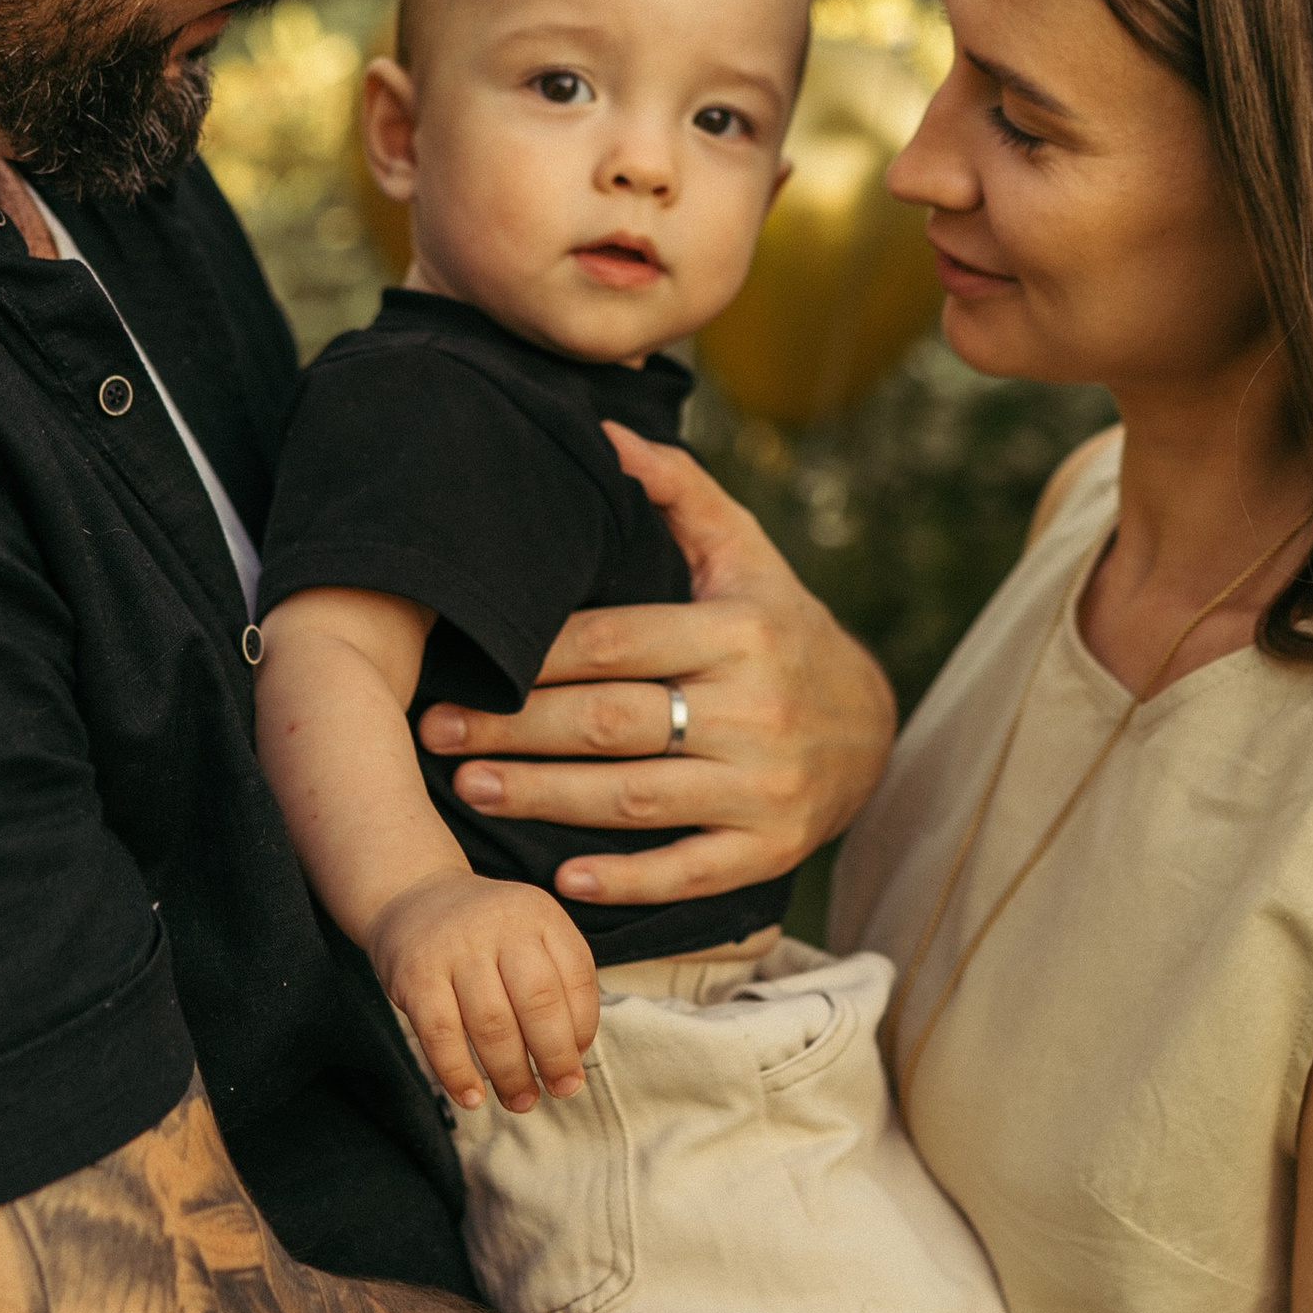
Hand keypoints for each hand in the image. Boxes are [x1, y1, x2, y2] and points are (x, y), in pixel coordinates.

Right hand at [368, 874, 600, 1113]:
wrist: (412, 897)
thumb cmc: (483, 932)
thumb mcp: (529, 932)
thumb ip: (557, 981)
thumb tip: (572, 1056)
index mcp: (539, 913)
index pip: (577, 978)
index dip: (582, 1028)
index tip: (576, 1061)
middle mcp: (500, 925)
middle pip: (538, 1003)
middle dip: (554, 1058)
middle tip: (560, 1090)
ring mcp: (455, 948)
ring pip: (492, 1024)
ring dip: (510, 1074)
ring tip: (520, 1100)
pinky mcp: (415, 974)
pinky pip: (440, 1034)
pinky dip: (458, 1073)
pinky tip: (472, 1097)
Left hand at [417, 433, 894, 912]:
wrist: (874, 726)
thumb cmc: (783, 629)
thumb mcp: (746, 553)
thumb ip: (679, 493)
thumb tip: (608, 432)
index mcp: (740, 633)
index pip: (617, 643)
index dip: (535, 657)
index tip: (466, 661)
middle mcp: (755, 711)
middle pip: (611, 724)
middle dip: (514, 728)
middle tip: (437, 733)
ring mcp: (764, 788)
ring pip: (634, 800)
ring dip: (544, 798)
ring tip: (471, 787)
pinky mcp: (771, 849)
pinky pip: (689, 871)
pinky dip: (626, 880)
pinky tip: (561, 879)